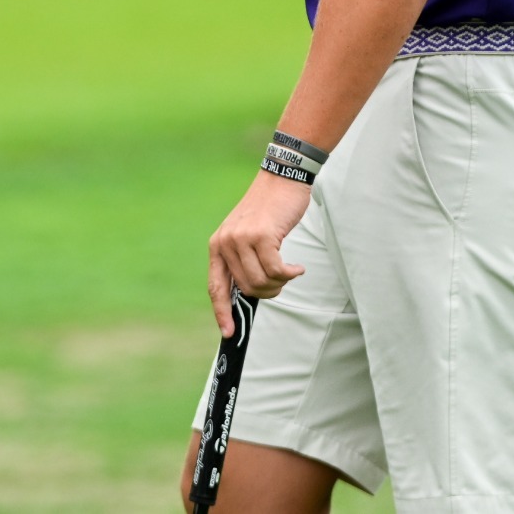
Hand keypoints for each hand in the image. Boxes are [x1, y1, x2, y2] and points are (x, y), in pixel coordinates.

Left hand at [207, 170, 309, 332]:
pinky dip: (290, 273)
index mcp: (217, 246)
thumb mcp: (246, 235)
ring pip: (262, 281)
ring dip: (280, 282)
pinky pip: (277, 271)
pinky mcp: (262, 236)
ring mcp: (242, 239)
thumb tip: (249, 293)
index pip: (216, 287)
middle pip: (247, 289)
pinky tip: (297, 268)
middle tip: (282, 281)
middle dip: (268, 291)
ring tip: (289, 270)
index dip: (222, 312)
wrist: (281, 180)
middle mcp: (225, 243)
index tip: (229, 333)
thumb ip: (242, 260)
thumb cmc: (268, 211)